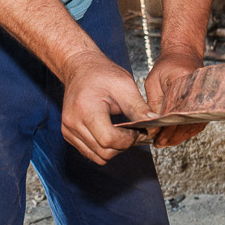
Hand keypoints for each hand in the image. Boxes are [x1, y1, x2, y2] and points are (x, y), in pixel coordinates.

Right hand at [59, 50, 150, 164]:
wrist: (79, 68)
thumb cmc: (101, 73)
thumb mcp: (125, 86)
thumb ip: (139, 108)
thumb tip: (155, 125)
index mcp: (86, 108)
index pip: (109, 140)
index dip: (128, 139)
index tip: (138, 130)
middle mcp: (73, 122)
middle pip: (104, 152)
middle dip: (124, 146)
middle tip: (135, 133)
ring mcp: (68, 130)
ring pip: (97, 157)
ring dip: (114, 149)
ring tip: (123, 133)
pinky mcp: (68, 134)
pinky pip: (90, 153)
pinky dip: (103, 148)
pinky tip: (111, 134)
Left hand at [143, 51, 206, 147]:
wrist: (184, 55)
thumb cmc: (168, 66)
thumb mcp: (153, 81)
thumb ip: (153, 102)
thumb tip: (152, 124)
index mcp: (185, 81)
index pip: (176, 110)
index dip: (166, 125)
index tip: (157, 135)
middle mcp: (199, 91)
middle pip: (187, 121)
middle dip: (172, 135)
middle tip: (159, 143)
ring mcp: (204, 99)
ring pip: (193, 125)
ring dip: (179, 137)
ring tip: (164, 143)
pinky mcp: (203, 106)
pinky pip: (196, 123)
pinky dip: (185, 132)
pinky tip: (174, 138)